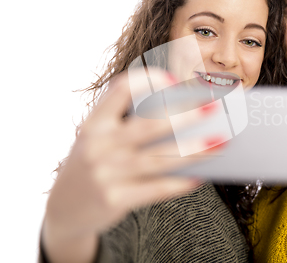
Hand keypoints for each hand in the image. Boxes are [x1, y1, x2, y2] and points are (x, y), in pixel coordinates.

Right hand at [42, 68, 223, 262]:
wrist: (64, 208)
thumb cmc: (94, 163)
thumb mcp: (99, 139)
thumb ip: (128, 126)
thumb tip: (185, 117)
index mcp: (94, 123)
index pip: (121, 89)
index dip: (149, 80)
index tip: (175, 79)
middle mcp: (98, 146)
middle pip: (150, 125)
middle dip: (186, 114)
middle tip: (214, 107)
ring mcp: (106, 174)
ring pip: (161, 159)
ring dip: (196, 149)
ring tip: (221, 142)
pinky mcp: (115, 199)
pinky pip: (157, 189)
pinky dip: (182, 182)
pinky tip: (202, 175)